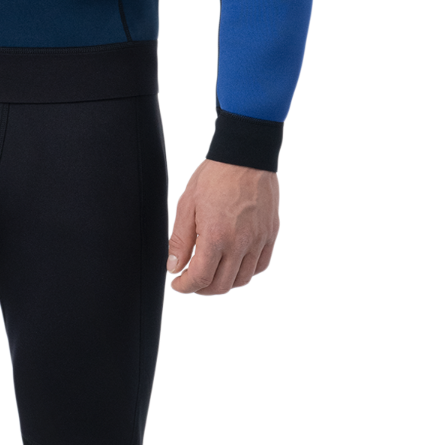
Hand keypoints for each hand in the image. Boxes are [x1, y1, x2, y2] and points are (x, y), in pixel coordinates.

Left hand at [167, 158, 278, 295]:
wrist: (246, 155)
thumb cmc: (215, 176)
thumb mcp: (187, 206)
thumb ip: (180, 241)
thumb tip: (174, 267)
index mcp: (216, 238)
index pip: (199, 278)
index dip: (185, 286)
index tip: (177, 282)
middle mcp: (240, 244)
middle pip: (221, 286)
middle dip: (202, 289)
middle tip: (192, 281)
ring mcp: (258, 240)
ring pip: (242, 280)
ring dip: (224, 283)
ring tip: (212, 274)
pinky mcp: (270, 234)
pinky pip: (261, 266)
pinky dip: (246, 272)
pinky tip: (234, 264)